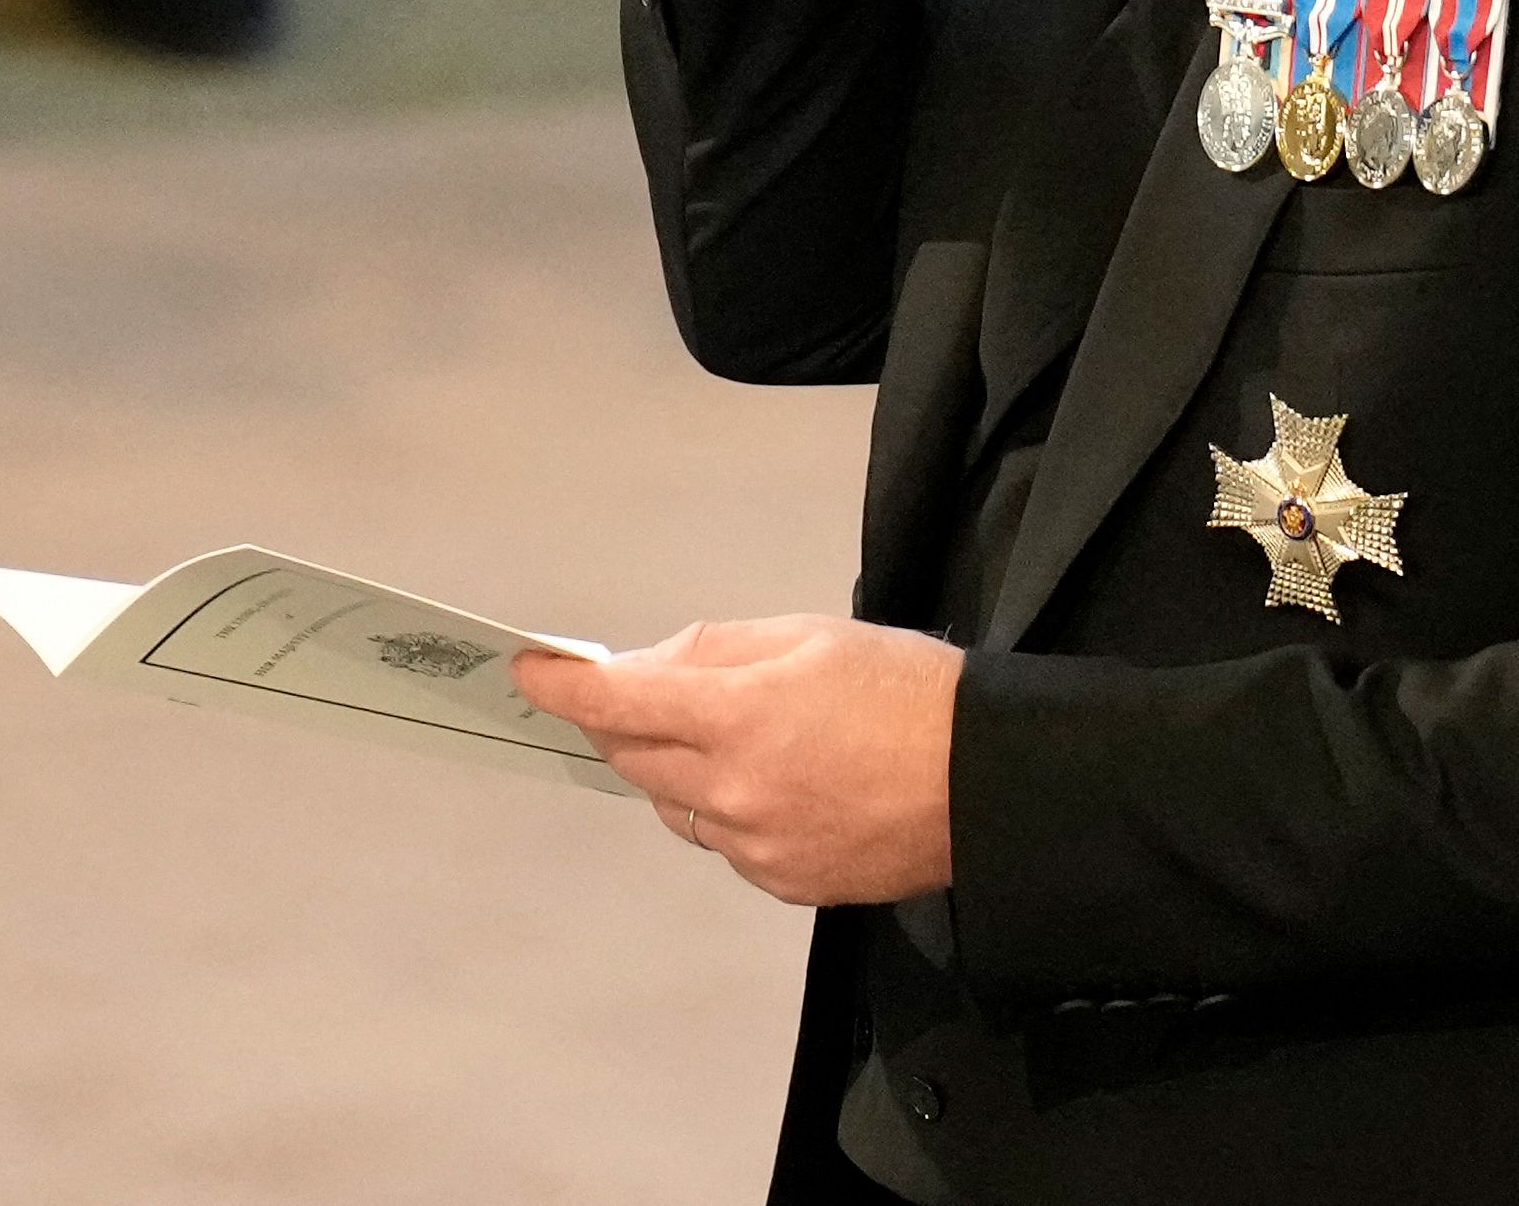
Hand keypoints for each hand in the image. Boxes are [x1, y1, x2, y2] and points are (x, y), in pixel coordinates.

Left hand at [513, 616, 962, 904]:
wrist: (987, 781)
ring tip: (746, 738)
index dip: (564, 687)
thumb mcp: (815, 637)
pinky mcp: (780, 882)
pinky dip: (728, 809)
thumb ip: (718, 650)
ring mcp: (753, 846)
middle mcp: (733, 791)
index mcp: (740, 717)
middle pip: (633, 756)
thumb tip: (647, 668)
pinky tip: (785, 784)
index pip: (618, 703)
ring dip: (680, 768)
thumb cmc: (910, 691)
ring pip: (674, 804)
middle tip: (645, 694)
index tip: (531, 672)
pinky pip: (723, 841)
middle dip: (626, 721)